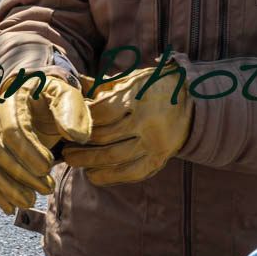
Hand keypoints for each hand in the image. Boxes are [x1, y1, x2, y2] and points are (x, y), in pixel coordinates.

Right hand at [0, 73, 91, 213]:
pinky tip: (11, 209)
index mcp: (12, 100)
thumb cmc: (56, 99)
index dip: (28, 151)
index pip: (12, 130)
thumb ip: (73, 111)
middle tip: (47, 188)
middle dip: (21, 174)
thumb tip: (76, 136)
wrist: (40, 100)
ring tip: (31, 202)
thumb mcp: (68, 96)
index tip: (49, 166)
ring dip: (10, 188)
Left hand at [63, 66, 193, 184]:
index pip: (101, 113)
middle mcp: (148, 121)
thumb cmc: (154, 87)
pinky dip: (107, 176)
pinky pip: (129, 174)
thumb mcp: (131, 79)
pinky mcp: (159, 160)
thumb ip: (101, 85)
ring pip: (113, 158)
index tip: (66, 122)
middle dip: (78, 143)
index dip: (80, 119)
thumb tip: (71, 85)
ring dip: (87, 161)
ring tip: (72, 159)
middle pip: (103, 137)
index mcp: (139, 96)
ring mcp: (155, 143)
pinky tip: (92, 174)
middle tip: (63, 145)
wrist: (193, 104)